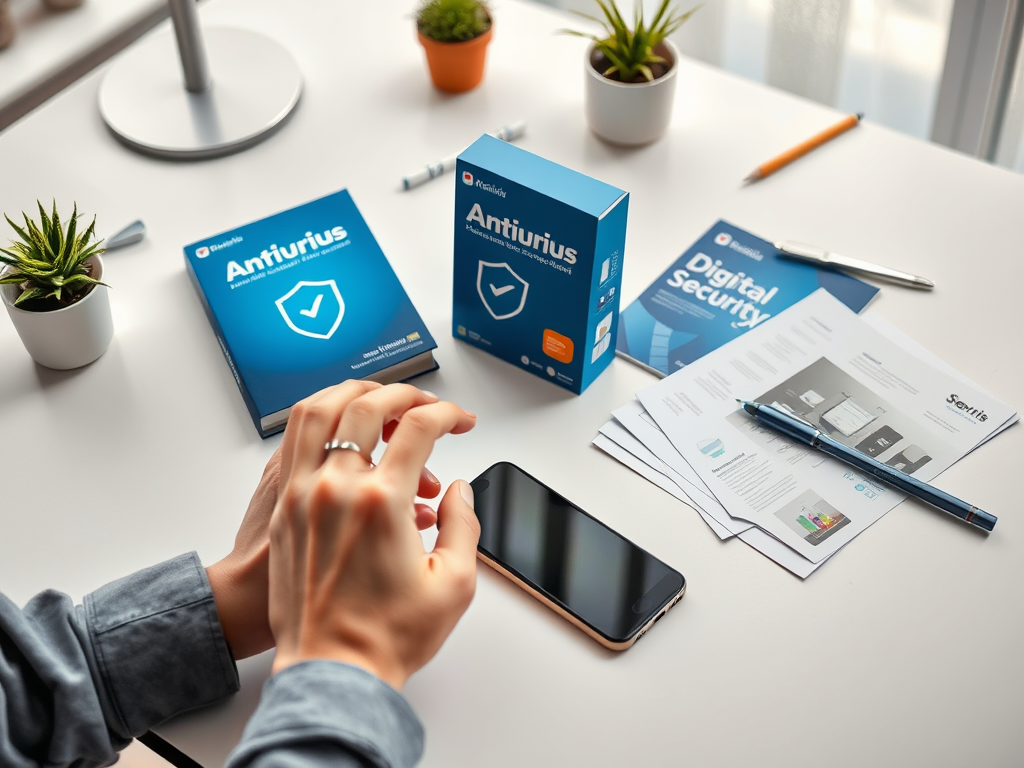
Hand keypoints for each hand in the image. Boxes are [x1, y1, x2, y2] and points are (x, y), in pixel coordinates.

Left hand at [268, 381, 478, 688]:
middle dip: (407, 394)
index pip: (419, 428)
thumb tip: (457, 490)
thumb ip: (463, 524)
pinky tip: (343, 429)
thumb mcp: (454, 584)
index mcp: (380, 503)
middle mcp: (335, 488)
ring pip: (319, 410)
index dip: (449, 415)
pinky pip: (295, 440)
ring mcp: (302, 494)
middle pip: (368, 405)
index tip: (461, 422)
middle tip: (427, 406)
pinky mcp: (284, 507)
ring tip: (381, 401)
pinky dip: (321, 419)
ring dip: (354, 394)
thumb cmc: (386, 636)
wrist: (332, 671)